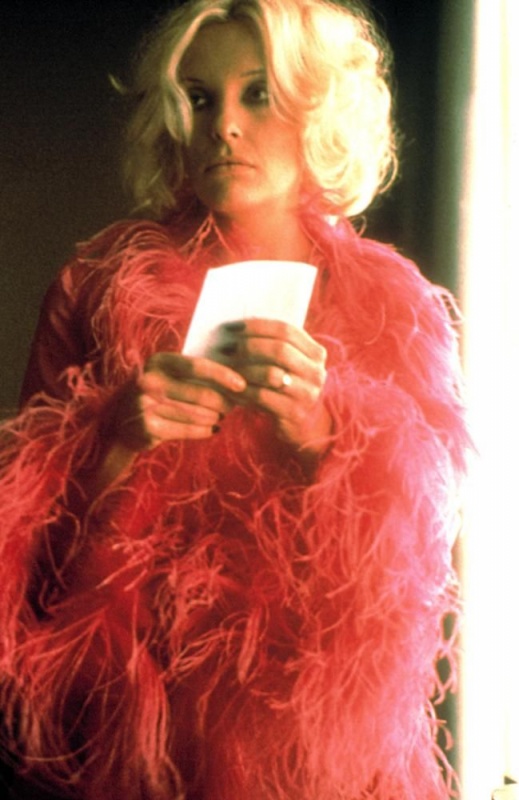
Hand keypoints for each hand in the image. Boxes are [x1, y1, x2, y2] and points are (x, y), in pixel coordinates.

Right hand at [112, 352, 246, 449]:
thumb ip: (194, 373)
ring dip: (215, 417)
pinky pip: (189, 430)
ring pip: (198, 414)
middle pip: (201, 394)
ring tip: (221, 416)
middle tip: (233, 406)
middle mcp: (150, 381)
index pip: (197, 366)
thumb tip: (235, 379)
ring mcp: (146, 405)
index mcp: (158, 361)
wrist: (120, 421)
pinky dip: (205, 430)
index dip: (223, 375)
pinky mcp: (148, 427)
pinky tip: (211, 429)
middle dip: (223, 402)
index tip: (242, 385)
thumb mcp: (167, 374)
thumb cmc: (156, 393)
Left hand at [216, 319, 329, 454]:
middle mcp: (316, 372)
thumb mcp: (292, 365)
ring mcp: (306, 394)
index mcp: (316, 354)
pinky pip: (261, 396)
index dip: (258, 326)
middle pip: (280, 349)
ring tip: (227, 368)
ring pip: (270, 374)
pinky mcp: (294, 413)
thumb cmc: (290, 387)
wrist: (308, 426)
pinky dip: (243, 390)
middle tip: (229, 348)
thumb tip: (239, 327)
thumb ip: (277, 345)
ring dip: (244, 369)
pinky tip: (232, 388)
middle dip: (249, 346)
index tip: (234, 327)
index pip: (286, 330)